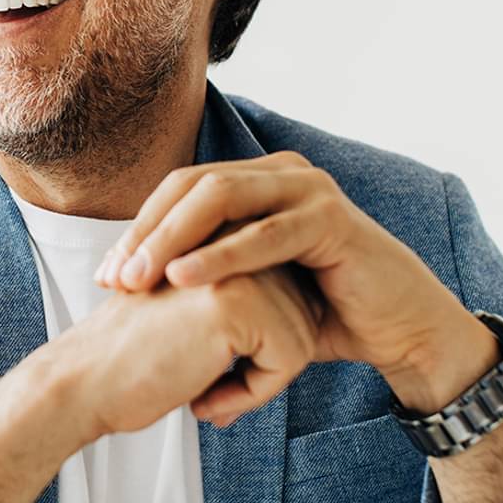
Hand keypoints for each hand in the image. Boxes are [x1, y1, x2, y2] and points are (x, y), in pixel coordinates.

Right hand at [53, 262, 321, 435]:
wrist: (85, 382)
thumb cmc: (141, 356)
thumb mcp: (203, 310)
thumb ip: (252, 297)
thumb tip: (318, 314)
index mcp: (225, 232)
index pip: (294, 294)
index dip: (263, 344)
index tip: (212, 362)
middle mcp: (233, 237)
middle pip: (305, 314)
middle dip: (267, 362)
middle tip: (206, 381)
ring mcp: (235, 263)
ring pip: (302, 338)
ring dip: (260, 381)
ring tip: (203, 387)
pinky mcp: (236, 299)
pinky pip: (290, 360)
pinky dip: (255, 394)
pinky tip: (204, 398)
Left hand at [93, 152, 469, 395]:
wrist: (396, 330)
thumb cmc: (321, 311)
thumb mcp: (252, 285)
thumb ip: (207, 270)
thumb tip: (137, 281)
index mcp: (258, 181)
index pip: (180, 190)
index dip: (138, 228)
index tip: (105, 276)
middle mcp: (280, 172)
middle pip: (191, 187)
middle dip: (145, 232)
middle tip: (112, 277)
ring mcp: (307, 188)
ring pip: (220, 199)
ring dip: (171, 238)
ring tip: (137, 277)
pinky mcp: (330, 217)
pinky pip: (264, 232)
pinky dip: (219, 255)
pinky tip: (183, 278)